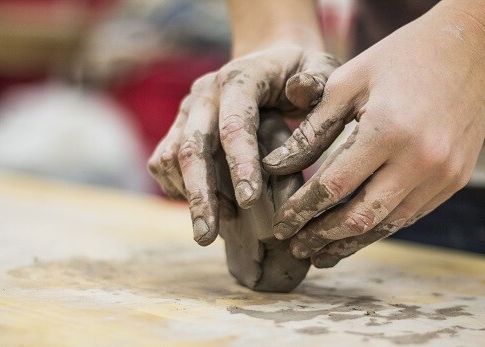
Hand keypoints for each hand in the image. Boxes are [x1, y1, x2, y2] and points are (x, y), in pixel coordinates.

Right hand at [147, 45, 339, 245]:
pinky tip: (205, 209)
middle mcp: (205, 94)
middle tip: (207, 236)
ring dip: (188, 196)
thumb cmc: (300, 71)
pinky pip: (164, 162)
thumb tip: (299, 91)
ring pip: (171, 157)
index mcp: (240, 79)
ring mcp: (187, 111)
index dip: (240, 163)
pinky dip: (178, 189)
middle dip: (200, 194)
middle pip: (192, 146)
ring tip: (211, 231)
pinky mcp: (178, 128)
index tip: (250, 202)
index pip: (235, 123)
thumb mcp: (320, 66)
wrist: (268, 61)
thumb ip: (317, 79)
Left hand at [263, 16, 484, 266]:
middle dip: (322, 237)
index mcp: (387, 130)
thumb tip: (275, 167)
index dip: (302, 210)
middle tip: (296, 247)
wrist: (472, 50)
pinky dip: (380, 227)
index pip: (333, 186)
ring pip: (388, 225)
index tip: (280, 225)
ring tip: (321, 254)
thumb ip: (312, 128)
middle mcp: (420, 159)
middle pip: (360, 216)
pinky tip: (358, 233)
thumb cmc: (401, 59)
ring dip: (351, 243)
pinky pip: (411, 214)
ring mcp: (443, 174)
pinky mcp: (456, 180)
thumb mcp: (349, 81)